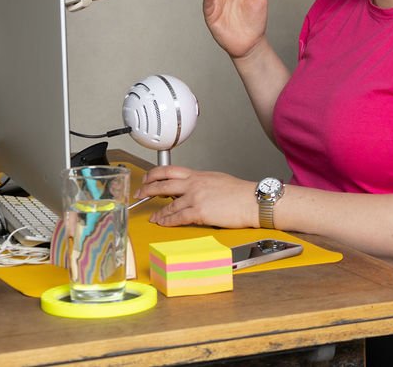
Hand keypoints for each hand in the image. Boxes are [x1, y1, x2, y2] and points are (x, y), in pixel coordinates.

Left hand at [135, 165, 257, 228]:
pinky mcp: (199, 212)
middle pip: (162, 183)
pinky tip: (163, 222)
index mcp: (198, 175)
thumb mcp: (217, 180)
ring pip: (168, 204)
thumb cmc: (240, 193)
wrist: (252, 201)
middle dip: (147, 189)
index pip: (170, 170)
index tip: (148, 179)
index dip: (154, 174)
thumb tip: (191, 188)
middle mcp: (194, 184)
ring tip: (152, 217)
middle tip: (140, 194)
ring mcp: (195, 197)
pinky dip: (167, 221)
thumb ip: (201, 183)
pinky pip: (177, 217)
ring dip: (158, 212)